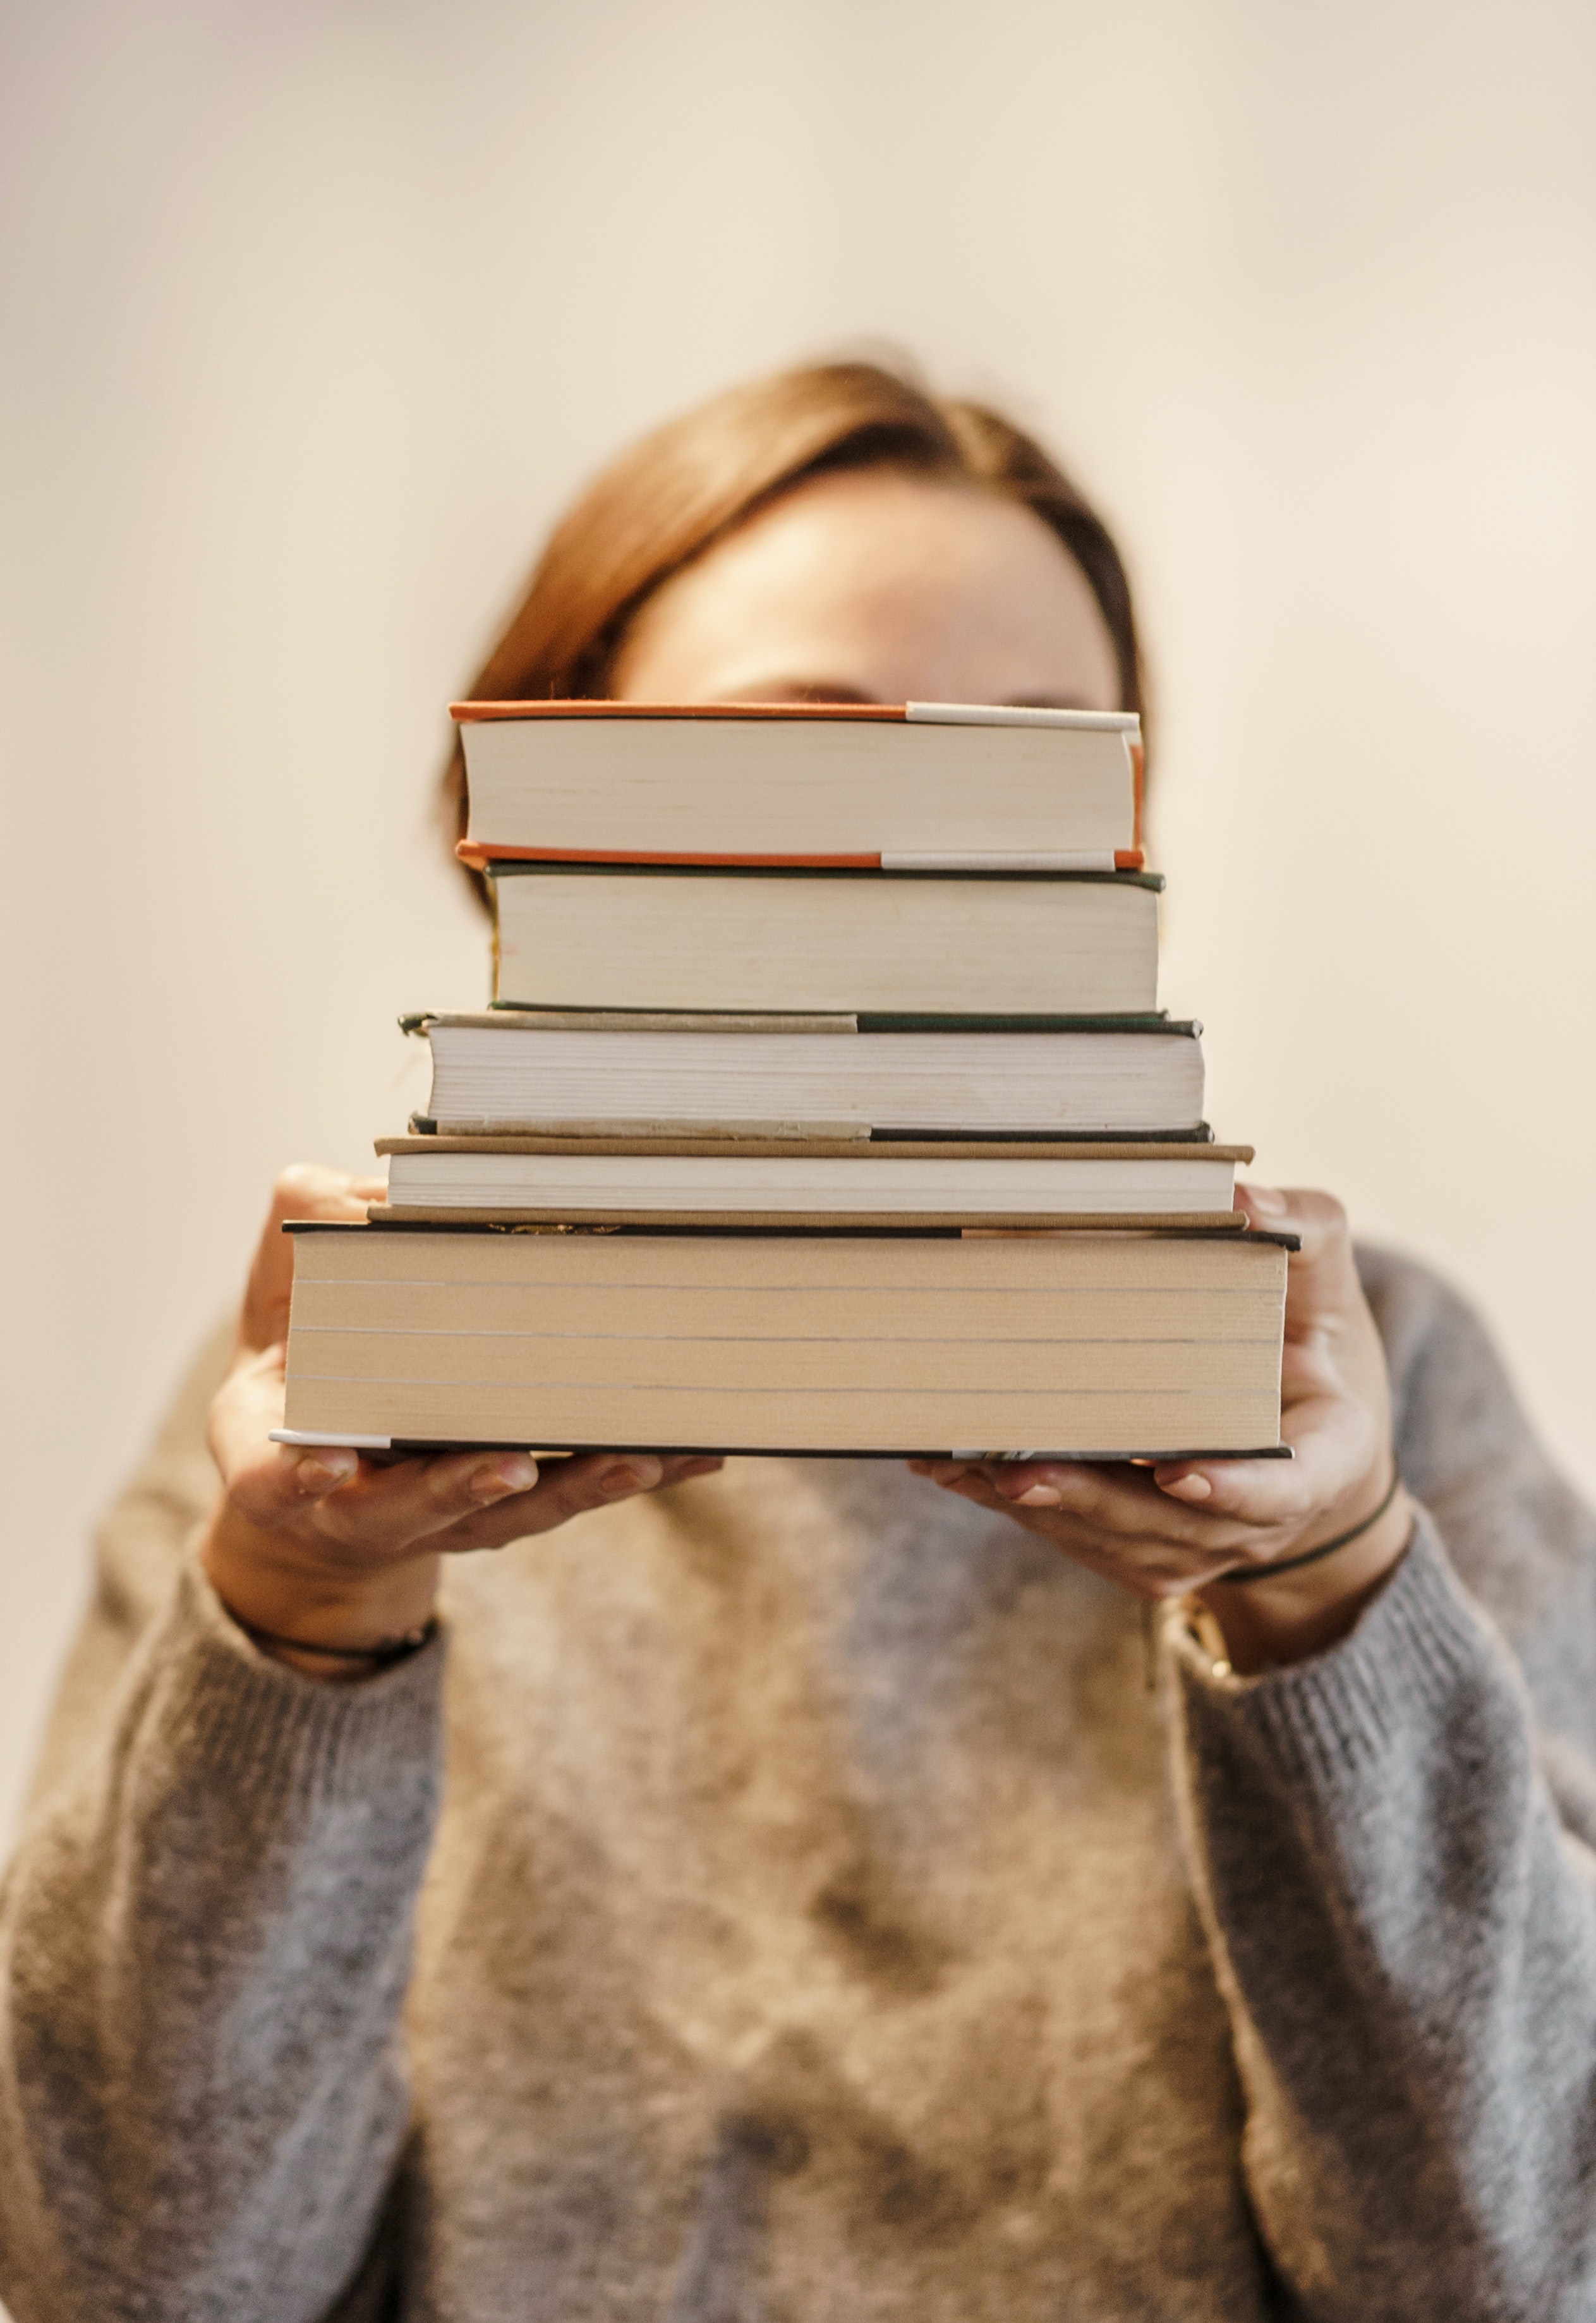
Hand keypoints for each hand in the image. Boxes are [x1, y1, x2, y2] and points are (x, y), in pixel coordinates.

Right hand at [202, 1166, 721, 1678]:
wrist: (325, 1472)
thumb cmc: (300, 1372)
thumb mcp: (277, 1307)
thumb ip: (308, 1250)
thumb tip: (382, 1201)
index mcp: (292, 1465)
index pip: (278, 1483)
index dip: (298, 1477)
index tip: (330, 1462)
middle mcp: (374, 1506)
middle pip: (420, 1509)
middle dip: (465, 1488)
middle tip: (508, 1469)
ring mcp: (455, 1514)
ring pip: (522, 1510)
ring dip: (580, 1483)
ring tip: (638, 1457)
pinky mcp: (522, 1506)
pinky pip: (585, 1487)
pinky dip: (642, 1470)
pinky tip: (699, 1453)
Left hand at [909, 1187, 1413, 1672]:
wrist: (1306, 1440)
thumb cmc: (1311, 1346)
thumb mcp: (1325, 1287)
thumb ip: (1303, 1237)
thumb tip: (1242, 1201)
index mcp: (1322, 1458)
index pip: (1284, 1490)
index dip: (1233, 1490)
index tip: (1177, 1474)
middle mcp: (1258, 1521)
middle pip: (1170, 1525)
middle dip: (1092, 1500)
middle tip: (1018, 1472)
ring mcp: (1199, 1547)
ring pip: (1113, 1540)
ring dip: (1038, 1506)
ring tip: (960, 1464)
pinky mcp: (1144, 1555)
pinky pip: (1079, 1539)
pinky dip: (1019, 1508)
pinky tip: (954, 1470)